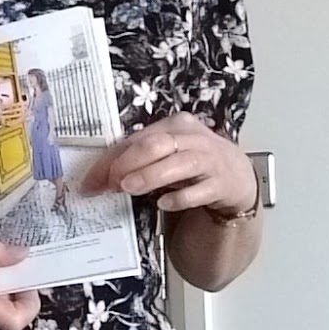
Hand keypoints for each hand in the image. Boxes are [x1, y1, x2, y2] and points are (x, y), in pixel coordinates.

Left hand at [79, 113, 257, 215]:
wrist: (236, 177)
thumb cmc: (193, 164)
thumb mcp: (167, 156)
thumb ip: (137, 163)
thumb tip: (101, 179)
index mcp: (175, 125)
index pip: (138, 139)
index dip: (112, 158)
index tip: (91, 180)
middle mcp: (194, 138)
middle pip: (157, 144)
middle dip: (129, 163)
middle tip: (110, 182)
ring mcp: (210, 160)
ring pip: (179, 163)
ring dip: (151, 175)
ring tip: (129, 188)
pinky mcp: (221, 184)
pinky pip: (199, 190)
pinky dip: (180, 197)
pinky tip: (163, 204)